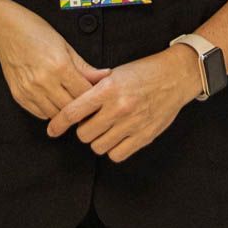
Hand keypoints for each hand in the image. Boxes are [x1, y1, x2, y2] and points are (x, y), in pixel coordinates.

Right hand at [0, 1, 107, 119]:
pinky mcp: (19, 96)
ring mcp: (30, 90)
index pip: (84, 93)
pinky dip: (50, 111)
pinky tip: (54, 101)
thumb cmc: (36, 32)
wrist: (5, 30)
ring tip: (70, 102)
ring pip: (56, 114)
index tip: (99, 97)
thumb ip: (85, 67)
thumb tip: (105, 76)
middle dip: (82, 106)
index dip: (94, 97)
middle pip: (71, 107)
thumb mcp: (65, 45)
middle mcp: (44, 81)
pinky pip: (40, 113)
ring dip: (65, 110)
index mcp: (59, 66)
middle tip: (88, 104)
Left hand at [45, 46, 203, 161]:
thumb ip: (94, 88)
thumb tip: (71, 103)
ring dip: (97, 140)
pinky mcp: (145, 136)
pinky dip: (112, 149)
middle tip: (90, 122)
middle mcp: (119, 108)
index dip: (58, 123)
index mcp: (108, 89)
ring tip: (105, 129)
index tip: (52, 130)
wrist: (176, 76)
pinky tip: (116, 138)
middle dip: (83, 129)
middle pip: (83, 134)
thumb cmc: (144, 72)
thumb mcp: (115, 73)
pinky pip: (117, 155)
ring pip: (98, 146)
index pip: (73, 112)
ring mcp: (132, 124)